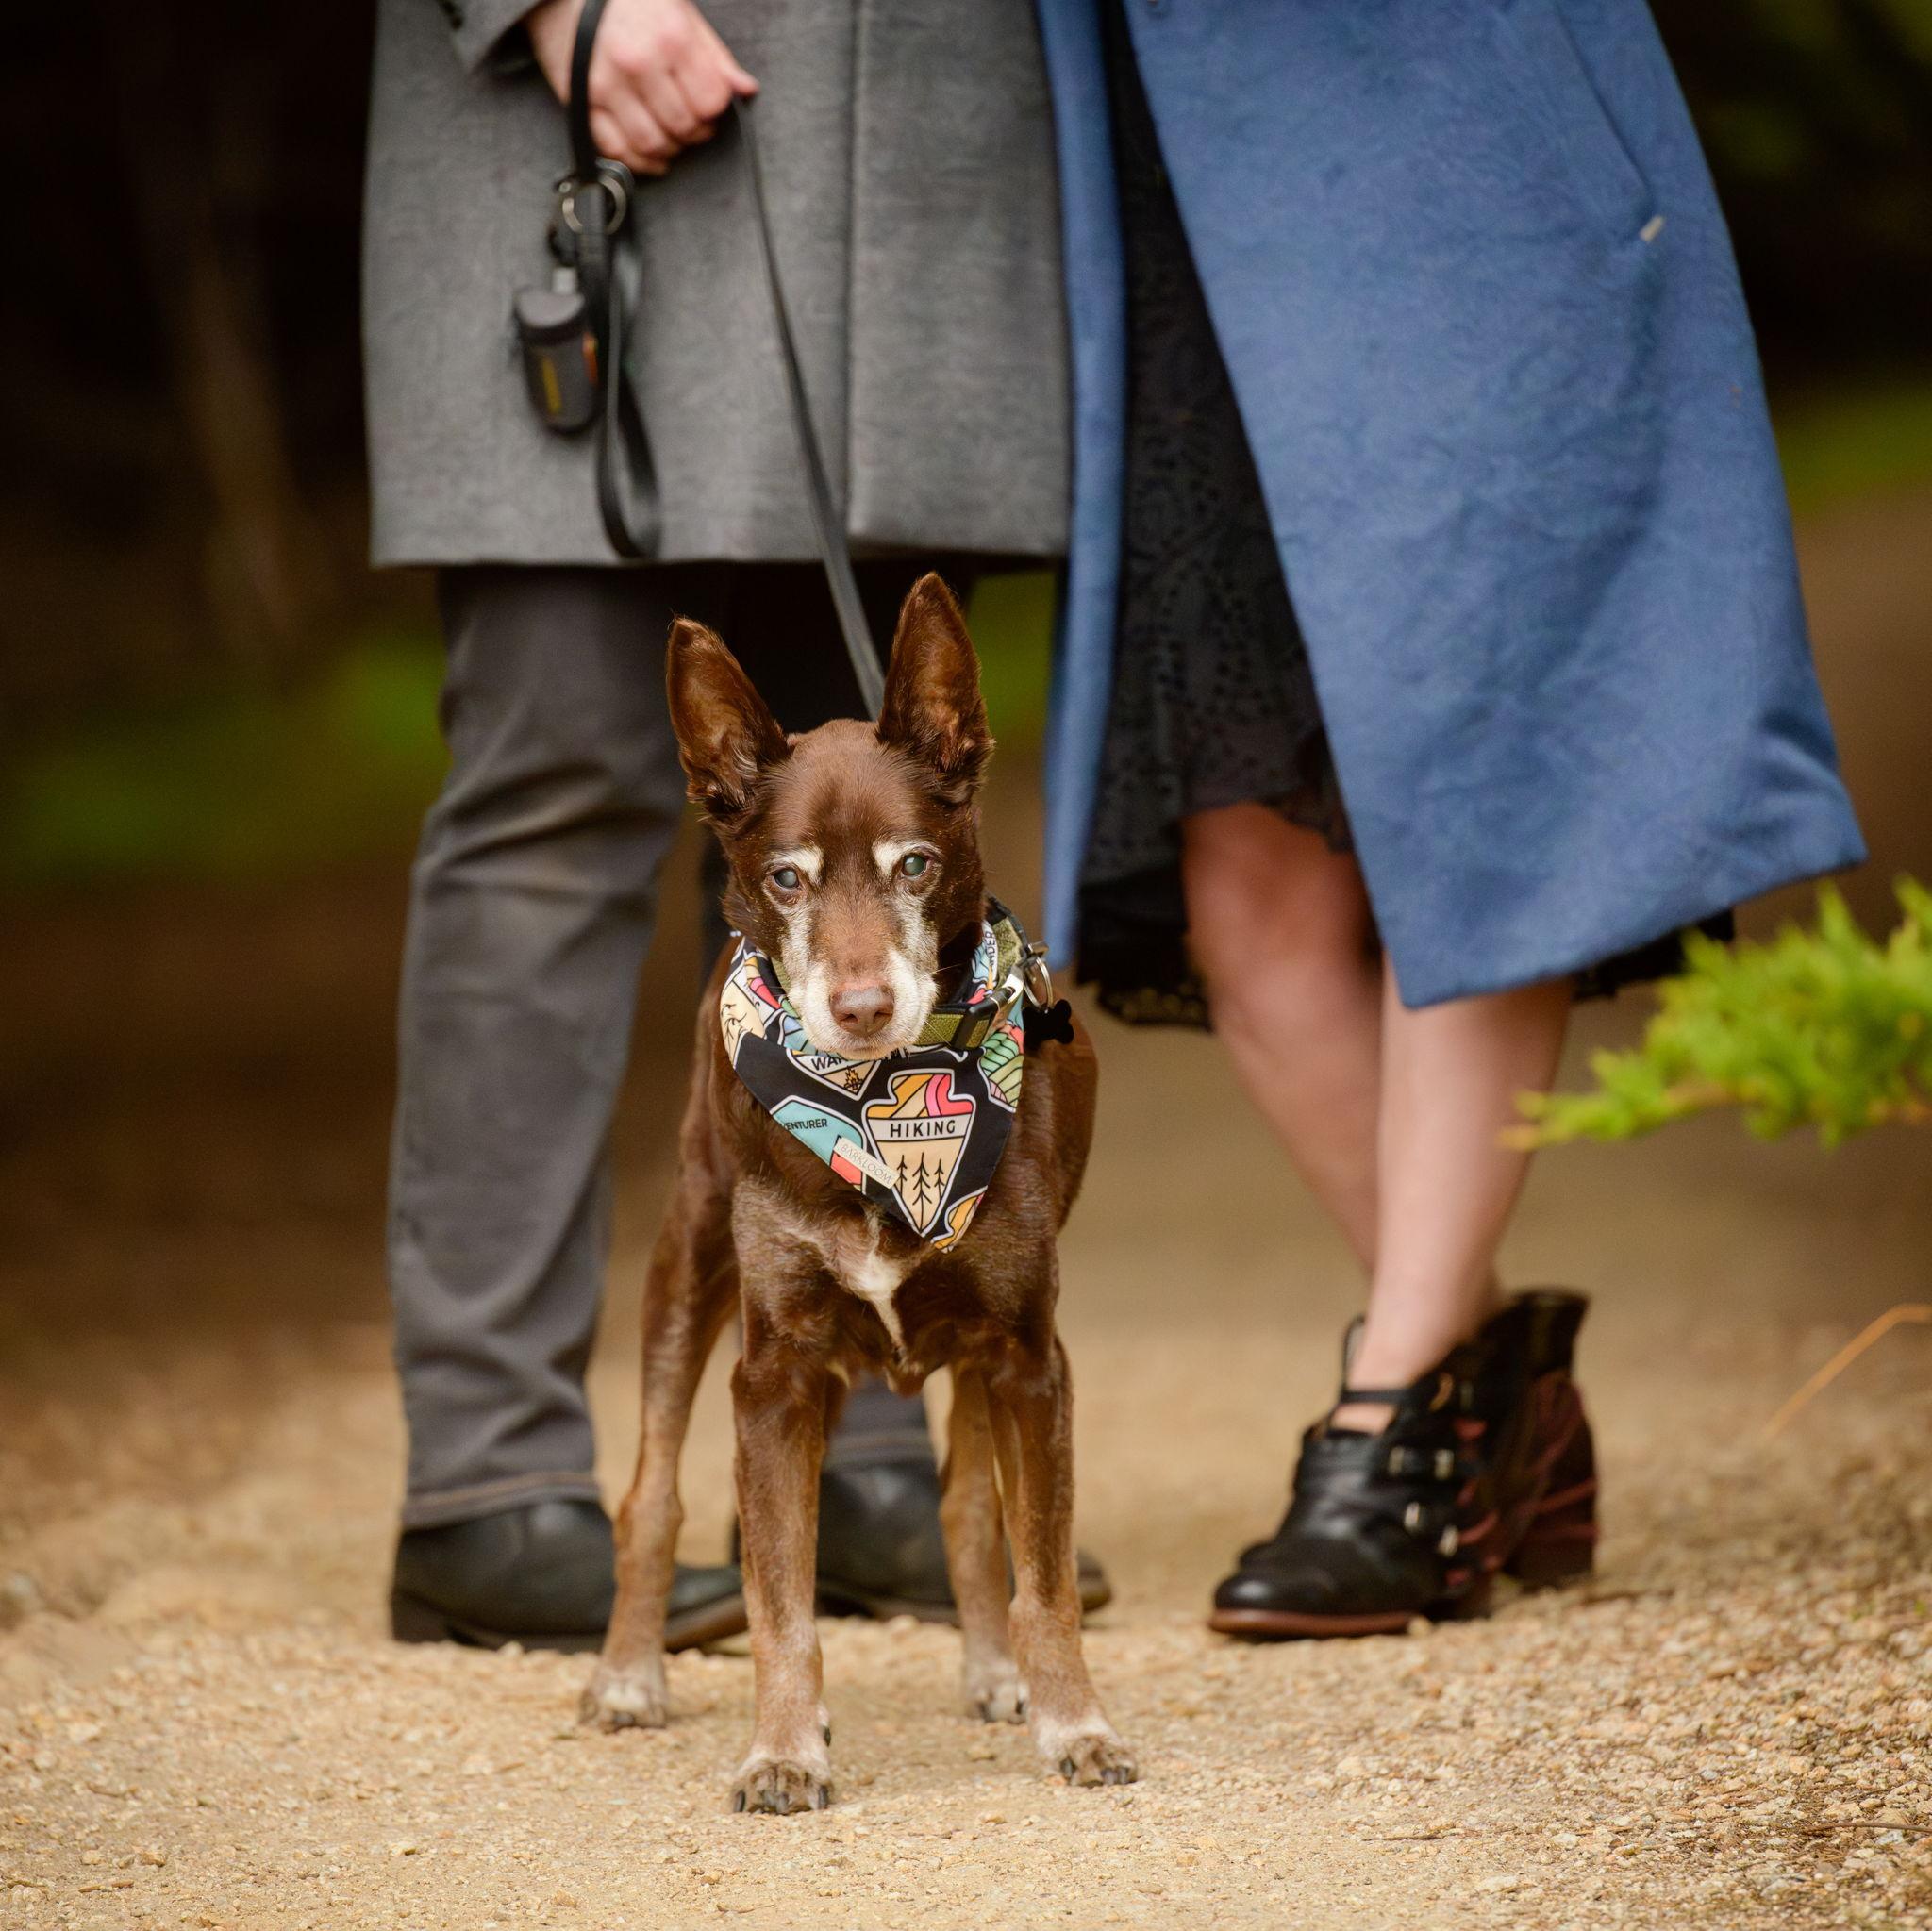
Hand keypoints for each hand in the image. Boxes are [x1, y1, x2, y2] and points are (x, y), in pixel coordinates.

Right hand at [526, 0, 756, 177]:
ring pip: (650, 144)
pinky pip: (613, 149)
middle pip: (682, 127)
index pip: (710, 102)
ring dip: (667, 150)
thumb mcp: (679, 11)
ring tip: (670, 137)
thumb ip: (714, 56)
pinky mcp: (580, 100)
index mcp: (671, 37)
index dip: (715, 111)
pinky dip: (636, 160)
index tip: (709, 108)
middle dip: (693, 133)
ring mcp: (606, 83)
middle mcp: (638, 63)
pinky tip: (648, 154)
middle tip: (690, 124)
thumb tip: (745, 90)